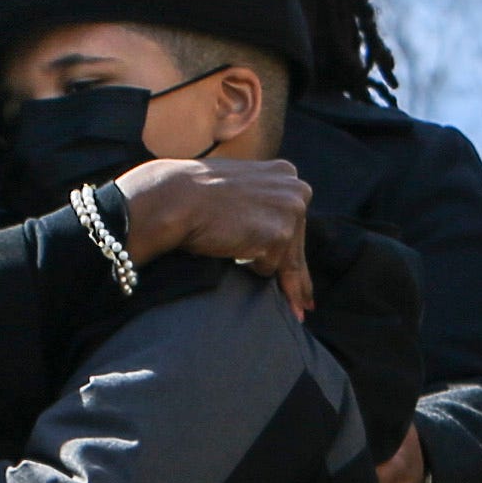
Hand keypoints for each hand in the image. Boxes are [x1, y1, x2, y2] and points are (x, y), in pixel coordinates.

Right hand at [116, 156, 314, 315]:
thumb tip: (274, 236)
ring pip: (285, 262)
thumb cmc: (194, 195)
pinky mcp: (279, 235)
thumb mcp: (237, 189)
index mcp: (286, 174)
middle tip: (306, 308)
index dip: (293, 253)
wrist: (175, 197)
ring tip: (238, 259)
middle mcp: (296, 190)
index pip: (295, 223)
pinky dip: (251, 267)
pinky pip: (269, 268)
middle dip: (296, 280)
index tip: (304, 285)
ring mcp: (290, 211)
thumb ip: (260, 203)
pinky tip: (230, 249)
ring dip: (264, 269)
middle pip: (298, 248)